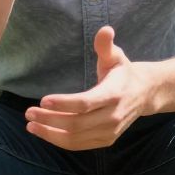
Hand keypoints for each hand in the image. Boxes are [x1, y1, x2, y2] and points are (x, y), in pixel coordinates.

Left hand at [26, 26, 151, 149]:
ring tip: (31, 125)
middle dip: (50, 120)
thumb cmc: (123, 72)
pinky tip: (45, 132)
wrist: (145, 94)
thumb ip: (106, 45)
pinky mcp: (106, 141)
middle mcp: (113, 116)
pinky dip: (60, 141)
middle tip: (29, 112)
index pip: (85, 103)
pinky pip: (79, 145)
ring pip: (76, 138)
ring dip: (50, 134)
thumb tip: (105, 29)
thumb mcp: (116, 56)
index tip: (42, 100)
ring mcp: (110, 131)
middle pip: (76, 123)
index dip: (63, 104)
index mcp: (114, 94)